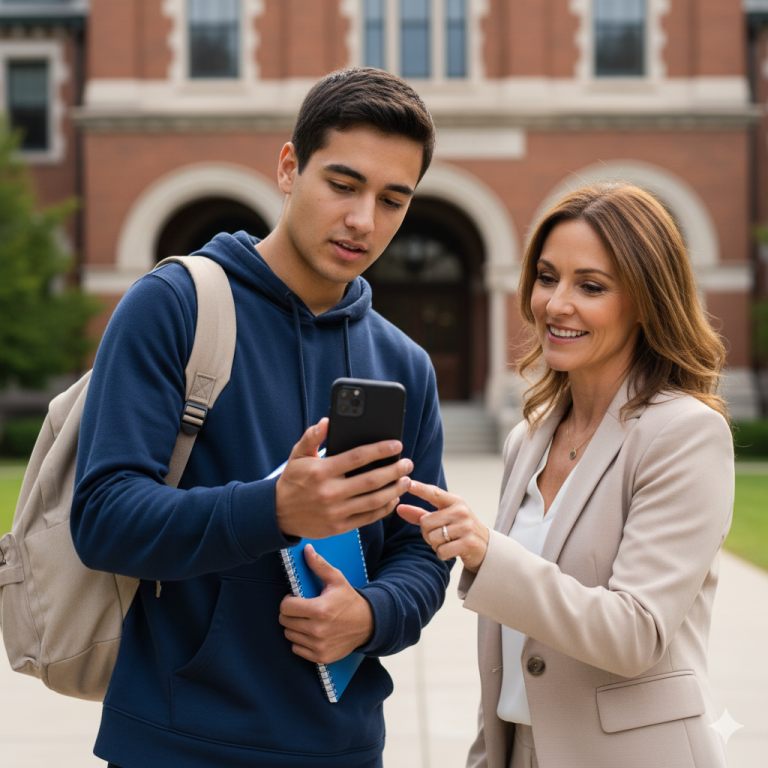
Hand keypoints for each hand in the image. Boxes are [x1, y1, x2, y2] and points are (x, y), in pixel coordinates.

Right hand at [275, 417, 412, 538]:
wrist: (278, 514)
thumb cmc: (292, 480)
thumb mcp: (298, 455)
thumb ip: (312, 436)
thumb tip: (327, 421)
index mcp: (321, 471)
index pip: (358, 457)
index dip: (381, 450)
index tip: (397, 444)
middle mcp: (330, 492)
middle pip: (371, 480)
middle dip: (394, 470)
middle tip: (407, 463)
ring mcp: (335, 512)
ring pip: (374, 501)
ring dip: (394, 490)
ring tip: (406, 480)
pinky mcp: (339, 527)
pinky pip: (368, 518)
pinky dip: (384, 508)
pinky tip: (392, 498)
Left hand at [279, 544, 373, 663]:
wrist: (367, 624)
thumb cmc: (349, 600)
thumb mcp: (336, 580)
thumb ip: (319, 565)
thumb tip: (306, 549)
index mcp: (320, 609)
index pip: (285, 607)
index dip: (288, 600)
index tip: (296, 598)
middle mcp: (318, 630)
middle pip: (285, 621)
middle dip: (290, 613)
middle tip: (301, 608)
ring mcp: (319, 645)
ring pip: (289, 635)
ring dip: (294, 627)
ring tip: (306, 619)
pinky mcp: (320, 657)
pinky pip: (296, 649)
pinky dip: (300, 641)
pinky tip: (311, 632)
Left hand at [397, 480, 489, 572]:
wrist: (486, 548)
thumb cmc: (460, 530)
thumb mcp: (443, 518)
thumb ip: (420, 514)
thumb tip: (399, 508)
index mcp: (455, 501)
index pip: (434, 493)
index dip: (419, 488)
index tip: (408, 482)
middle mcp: (461, 511)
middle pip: (426, 522)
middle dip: (428, 533)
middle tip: (441, 535)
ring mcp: (465, 527)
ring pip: (432, 538)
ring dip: (435, 545)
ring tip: (448, 542)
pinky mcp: (468, 543)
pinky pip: (441, 551)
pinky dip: (442, 554)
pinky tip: (452, 551)